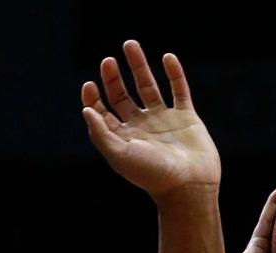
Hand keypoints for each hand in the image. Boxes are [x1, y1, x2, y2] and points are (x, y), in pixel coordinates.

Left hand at [81, 40, 219, 197]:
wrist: (188, 186)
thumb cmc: (152, 175)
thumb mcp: (119, 155)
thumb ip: (100, 133)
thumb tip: (86, 108)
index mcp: (124, 138)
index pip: (103, 113)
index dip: (94, 97)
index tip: (90, 84)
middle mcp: (142, 127)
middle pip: (122, 97)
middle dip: (113, 78)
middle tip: (108, 61)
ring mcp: (164, 121)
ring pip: (148, 87)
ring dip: (138, 66)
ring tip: (129, 44)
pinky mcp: (186, 117)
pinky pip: (179, 90)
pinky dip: (174, 73)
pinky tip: (167, 57)